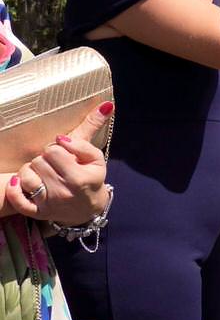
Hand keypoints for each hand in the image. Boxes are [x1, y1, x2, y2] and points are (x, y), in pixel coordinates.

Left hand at [3, 104, 112, 223]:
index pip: (54, 151)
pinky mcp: (37, 213)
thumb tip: (103, 106)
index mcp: (79, 178)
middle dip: (44, 159)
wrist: (87, 210)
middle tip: (53, 163)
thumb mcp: (96, 157)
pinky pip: (18, 200)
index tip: (62, 152)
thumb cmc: (91, 179)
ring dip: (30, 171)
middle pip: (39, 161)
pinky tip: (18, 182)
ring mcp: (48, 204)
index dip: (56, 148)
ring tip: (41, 172)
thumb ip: (95, 129)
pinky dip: (15, 190)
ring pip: (26, 176)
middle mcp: (63, 192)